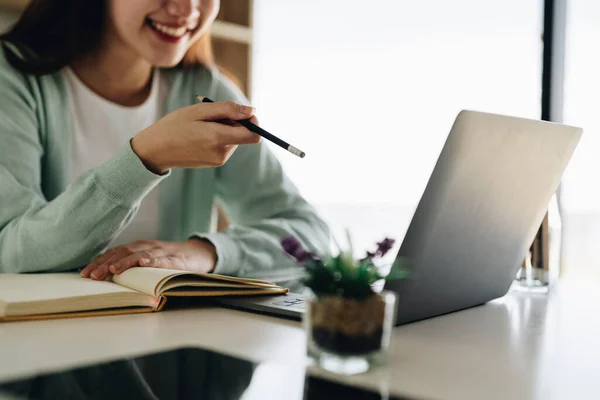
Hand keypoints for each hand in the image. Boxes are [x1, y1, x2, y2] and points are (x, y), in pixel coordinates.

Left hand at [81, 238, 216, 280]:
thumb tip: (109, 281)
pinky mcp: (174, 259)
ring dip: (124, 262)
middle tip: (91, 276)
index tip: (84, 273)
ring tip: (112, 271)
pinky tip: (142, 263)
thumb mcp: (149, 262)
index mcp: (138, 248)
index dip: (99, 262)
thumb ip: (133, 268)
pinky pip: (161, 258)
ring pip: (138, 254)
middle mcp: (146, 246)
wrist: (197, 253)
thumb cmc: (170, 261)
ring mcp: (160, 251)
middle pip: (121, 252)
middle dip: (105, 264)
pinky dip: (151, 260)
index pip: (114, 252)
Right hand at [131, 100, 260, 173]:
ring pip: (234, 139)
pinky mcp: (215, 163)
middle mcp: (222, 153)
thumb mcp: (199, 111)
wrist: (155, 150)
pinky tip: (199, 134)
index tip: (243, 112)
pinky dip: (218, 137)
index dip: (253, 122)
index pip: (253, 135)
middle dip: (233, 121)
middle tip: (210, 115)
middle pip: (243, 134)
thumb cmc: (174, 126)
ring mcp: (219, 160)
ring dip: (224, 128)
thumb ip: (227, 110)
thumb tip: (251, 111)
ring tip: (201, 125)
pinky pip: (225, 146)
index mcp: (218, 138)